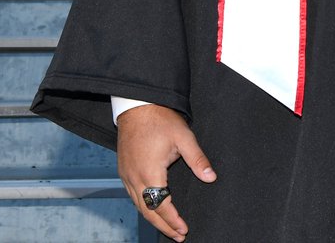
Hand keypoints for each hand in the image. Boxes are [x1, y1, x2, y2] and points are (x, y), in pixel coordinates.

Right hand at [117, 103, 216, 241]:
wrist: (138, 106)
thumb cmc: (160, 119)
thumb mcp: (184, 137)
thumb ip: (197, 160)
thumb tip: (210, 177)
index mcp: (149, 172)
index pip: (161, 205)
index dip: (173, 220)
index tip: (183, 230)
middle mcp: (134, 178)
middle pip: (148, 211)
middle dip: (163, 226)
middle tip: (178, 236)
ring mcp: (126, 175)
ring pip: (138, 205)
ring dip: (153, 218)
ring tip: (168, 228)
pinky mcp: (123, 170)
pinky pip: (132, 196)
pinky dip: (144, 207)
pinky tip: (152, 209)